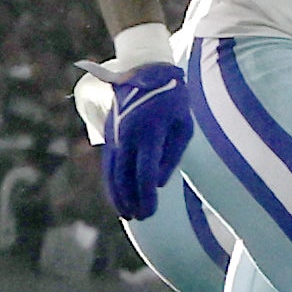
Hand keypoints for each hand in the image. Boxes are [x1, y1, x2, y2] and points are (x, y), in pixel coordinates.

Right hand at [85, 45, 191, 220]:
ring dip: (117, 195)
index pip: (144, 172)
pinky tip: (117, 195)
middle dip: (130, 200)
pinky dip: (110, 181)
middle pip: (123, 176)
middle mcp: (127, 136)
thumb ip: (171, 155)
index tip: (149, 212)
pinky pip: (108, 163)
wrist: (145, 73)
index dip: (146, 195)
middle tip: (139, 218)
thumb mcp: (183, 124)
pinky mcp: (110, 135)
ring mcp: (115, 135)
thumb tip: (157, 183)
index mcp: (149, 133)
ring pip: (111, 172)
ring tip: (126, 213)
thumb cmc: (173, 100)